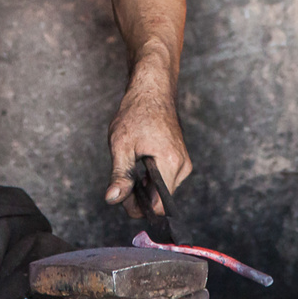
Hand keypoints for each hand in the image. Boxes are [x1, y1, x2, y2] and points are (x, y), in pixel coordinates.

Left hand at [105, 66, 190, 218]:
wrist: (152, 91)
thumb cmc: (137, 113)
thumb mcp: (121, 145)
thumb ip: (120, 175)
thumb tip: (113, 199)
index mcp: (170, 163)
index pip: (159, 206)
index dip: (139, 207)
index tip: (123, 194)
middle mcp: (183, 167)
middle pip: (160, 200)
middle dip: (140, 196)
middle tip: (123, 174)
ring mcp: (184, 164)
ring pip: (162, 192)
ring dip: (145, 186)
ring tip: (133, 162)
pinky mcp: (181, 160)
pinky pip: (166, 181)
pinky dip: (152, 178)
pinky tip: (142, 161)